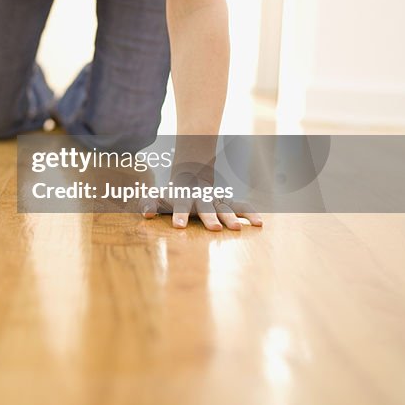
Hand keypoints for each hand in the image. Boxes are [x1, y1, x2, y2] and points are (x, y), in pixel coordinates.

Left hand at [142, 165, 262, 230]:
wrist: (191, 175)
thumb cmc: (172, 193)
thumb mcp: (158, 196)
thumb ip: (149, 203)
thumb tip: (146, 214)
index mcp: (184, 197)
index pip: (181, 206)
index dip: (179, 215)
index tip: (178, 226)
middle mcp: (202, 198)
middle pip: (206, 207)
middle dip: (210, 217)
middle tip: (214, 228)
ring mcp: (216, 200)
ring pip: (225, 207)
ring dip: (231, 216)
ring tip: (238, 228)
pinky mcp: (228, 203)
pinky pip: (241, 206)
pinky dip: (249, 213)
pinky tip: (259, 223)